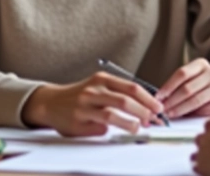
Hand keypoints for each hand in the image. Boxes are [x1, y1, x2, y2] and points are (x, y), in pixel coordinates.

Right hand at [22, 72, 164, 136]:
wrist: (51, 102)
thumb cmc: (81, 95)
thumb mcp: (99, 86)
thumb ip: (119, 92)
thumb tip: (147, 105)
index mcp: (102, 79)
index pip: (132, 88)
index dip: (148, 99)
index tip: (158, 108)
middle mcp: (93, 90)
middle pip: (125, 100)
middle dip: (143, 112)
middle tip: (152, 120)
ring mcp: (85, 106)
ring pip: (112, 115)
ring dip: (129, 124)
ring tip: (137, 128)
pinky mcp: (78, 121)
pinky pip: (99, 128)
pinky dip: (109, 131)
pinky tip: (112, 131)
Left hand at [155, 58, 209, 118]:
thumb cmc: (201, 84)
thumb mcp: (192, 77)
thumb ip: (179, 85)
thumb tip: (160, 99)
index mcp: (201, 64)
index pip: (182, 73)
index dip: (168, 86)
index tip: (158, 97)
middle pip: (187, 88)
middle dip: (172, 101)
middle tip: (161, 109)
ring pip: (195, 101)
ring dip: (179, 109)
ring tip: (169, 114)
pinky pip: (203, 110)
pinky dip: (192, 114)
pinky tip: (184, 117)